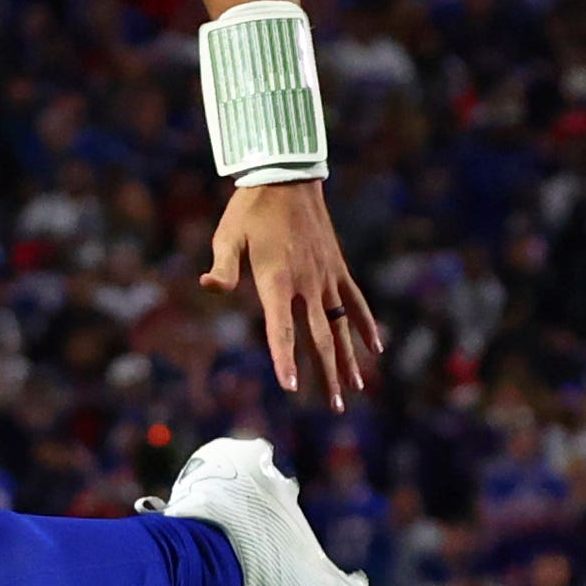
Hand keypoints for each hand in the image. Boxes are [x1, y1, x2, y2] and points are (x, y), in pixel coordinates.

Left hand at [200, 179, 381, 407]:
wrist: (287, 178)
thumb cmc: (250, 210)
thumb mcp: (228, 236)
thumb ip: (223, 266)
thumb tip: (209, 285)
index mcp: (277, 280)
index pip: (281, 329)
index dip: (285, 360)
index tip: (291, 388)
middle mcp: (307, 284)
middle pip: (319, 337)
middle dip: (325, 375)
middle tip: (333, 407)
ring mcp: (326, 277)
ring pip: (341, 326)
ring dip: (348, 359)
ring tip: (354, 390)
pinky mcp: (337, 268)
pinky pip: (356, 301)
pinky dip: (366, 325)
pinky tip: (376, 349)